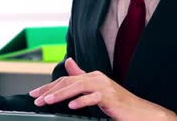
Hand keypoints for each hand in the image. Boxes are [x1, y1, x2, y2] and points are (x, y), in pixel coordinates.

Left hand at [29, 58, 176, 120]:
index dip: (49, 86)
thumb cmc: (118, 103)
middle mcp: (96, 78)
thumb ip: (81, 75)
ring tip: (48, 101)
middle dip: (50, 90)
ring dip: (61, 94)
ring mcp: (104, 87)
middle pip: (69, 81)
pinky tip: (72, 106)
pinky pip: (94, 98)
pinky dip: (82, 101)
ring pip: (78, 87)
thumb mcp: (96, 88)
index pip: (65, 79)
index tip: (34, 94)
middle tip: (36, 98)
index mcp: (92, 76)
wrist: (142, 113)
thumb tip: (68, 62)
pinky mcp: (111, 97)